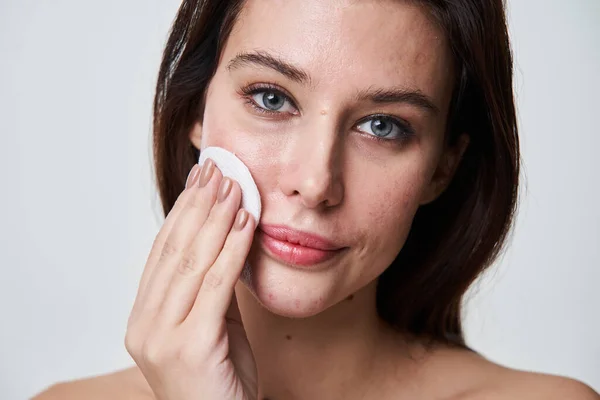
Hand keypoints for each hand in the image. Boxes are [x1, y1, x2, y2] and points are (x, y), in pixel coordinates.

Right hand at [125, 160, 257, 399]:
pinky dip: (232, 249)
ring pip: (191, 261)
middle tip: (217, 169)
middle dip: (198, 205)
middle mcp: (144, 324)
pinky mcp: (190, 346)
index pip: (163, 252)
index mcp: (144, 317)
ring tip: (234, 185)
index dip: (182, 211)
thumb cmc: (220, 382)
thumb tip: (225, 240)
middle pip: (174, 249)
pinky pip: (216, 285)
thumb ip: (210, 289)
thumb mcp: (212, 327)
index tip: (200, 179)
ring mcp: (162, 336)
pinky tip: (245, 222)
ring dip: (216, 218)